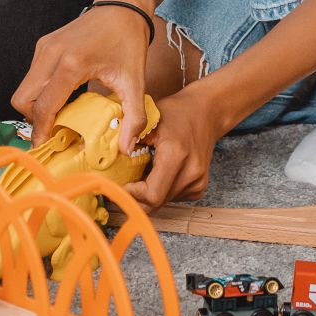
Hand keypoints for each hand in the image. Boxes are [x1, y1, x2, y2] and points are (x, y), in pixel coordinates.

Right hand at [13, 6, 150, 152]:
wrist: (123, 7)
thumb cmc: (129, 42)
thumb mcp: (135, 82)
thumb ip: (133, 117)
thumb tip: (127, 148)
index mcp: (70, 64)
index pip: (43, 107)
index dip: (41, 131)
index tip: (45, 148)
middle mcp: (50, 55)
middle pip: (22, 99)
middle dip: (35, 120)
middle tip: (55, 132)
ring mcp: (44, 48)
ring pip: (24, 89)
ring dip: (37, 106)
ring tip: (62, 117)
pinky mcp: (43, 45)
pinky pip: (32, 77)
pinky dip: (41, 93)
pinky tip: (63, 98)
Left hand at [123, 87, 217, 209]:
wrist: (207, 112)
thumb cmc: (177, 112)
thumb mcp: (148, 118)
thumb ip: (128, 137)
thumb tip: (107, 158)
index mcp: (176, 154)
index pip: (152, 194)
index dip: (132, 194)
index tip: (121, 183)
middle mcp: (191, 171)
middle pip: (156, 203)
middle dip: (137, 197)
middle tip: (125, 182)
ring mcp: (198, 181)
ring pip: (163, 202)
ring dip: (149, 192)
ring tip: (144, 171)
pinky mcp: (199, 186)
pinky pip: (173, 197)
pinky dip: (161, 190)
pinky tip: (159, 172)